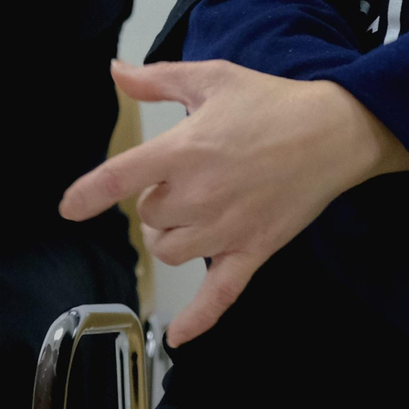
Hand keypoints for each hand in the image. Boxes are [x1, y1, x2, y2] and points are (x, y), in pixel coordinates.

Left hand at [59, 60, 408, 344]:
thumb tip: (116, 72)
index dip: (87, 195)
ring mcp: (227, 227)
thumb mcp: (215, 78)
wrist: (337, 130)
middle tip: (189, 177)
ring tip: (195, 214)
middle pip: (148, 217)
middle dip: (158, 201)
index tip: (71, 207)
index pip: (118, 178)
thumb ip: (159, 79)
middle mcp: (199, 194)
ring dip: (172, 235)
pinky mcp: (254, 248)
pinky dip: (199, 318)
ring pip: (170, 250)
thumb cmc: (276, 102)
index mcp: (184, 150)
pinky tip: (180, 337)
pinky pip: (221, 294)